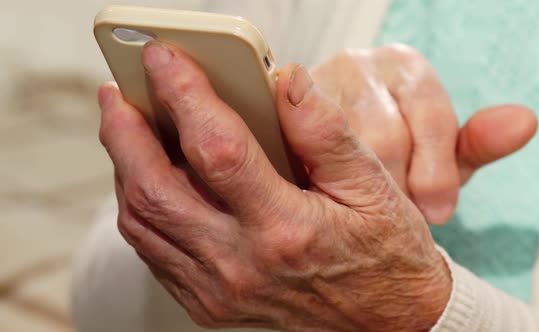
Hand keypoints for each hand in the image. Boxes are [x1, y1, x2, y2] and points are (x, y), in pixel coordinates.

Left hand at [99, 41, 451, 330]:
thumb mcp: (372, 186)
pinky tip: (150, 179)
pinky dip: (141, 208)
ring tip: (126, 129)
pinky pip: (153, 251)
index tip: (166, 62)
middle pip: (154, 189)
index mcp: (286, 230)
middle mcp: (242, 265)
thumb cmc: (384, 255)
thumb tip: (284, 82)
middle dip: (125, 133)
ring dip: (124, 168)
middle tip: (118, 94)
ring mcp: (218, 291)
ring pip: (143, 222)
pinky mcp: (208, 304)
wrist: (384, 323)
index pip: (217, 149)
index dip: (185, 96)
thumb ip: (324, 131)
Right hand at [310, 45, 537, 223]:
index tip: (438, 212)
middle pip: (383, 136)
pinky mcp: (276, 112)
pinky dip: (312, 181)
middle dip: (394, 187)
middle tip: (393, 220)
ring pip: (337, 148)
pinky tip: (321, 201)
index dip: (437, 170)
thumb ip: (477, 143)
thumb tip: (524, 122)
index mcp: (406, 68)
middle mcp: (360, 65)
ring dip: (351, 191)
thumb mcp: (442, 155)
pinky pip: (296, 151)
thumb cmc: (398, 152)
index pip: (430, 116)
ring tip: (359, 215)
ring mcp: (314, 86)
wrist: (336, 152)